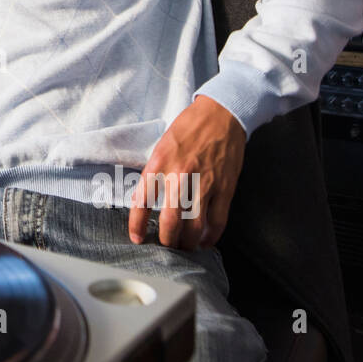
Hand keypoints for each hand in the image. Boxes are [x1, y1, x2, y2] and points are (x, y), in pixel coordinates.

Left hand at [127, 95, 246, 250]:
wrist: (221, 114)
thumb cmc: (188, 129)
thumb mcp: (162, 147)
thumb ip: (154, 173)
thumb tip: (144, 200)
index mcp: (160, 164)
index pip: (142, 201)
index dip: (137, 225)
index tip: (137, 238)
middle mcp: (181, 176)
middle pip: (171, 221)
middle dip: (166, 240)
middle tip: (165, 245)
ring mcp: (205, 184)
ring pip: (195, 226)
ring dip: (188, 242)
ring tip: (184, 246)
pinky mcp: (226, 188)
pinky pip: (218, 221)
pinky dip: (211, 236)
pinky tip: (205, 241)